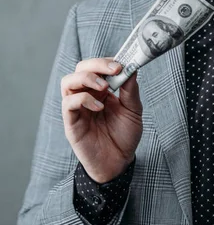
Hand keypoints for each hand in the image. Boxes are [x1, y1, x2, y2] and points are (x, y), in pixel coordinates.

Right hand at [61, 58, 141, 182]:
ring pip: (68, 81)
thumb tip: (132, 68)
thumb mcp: (133, 111)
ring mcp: (77, 108)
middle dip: (96, 64)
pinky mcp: (71, 122)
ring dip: (86, 78)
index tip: (122, 63)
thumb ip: (131, 90)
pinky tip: (99, 107)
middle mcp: (86, 95)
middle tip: (114, 70)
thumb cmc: (124, 137)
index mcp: (101, 90)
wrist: (119, 163)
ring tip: (104, 87)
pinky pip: (68, 103)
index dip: (107, 61)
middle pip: (80, 68)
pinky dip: (83, 99)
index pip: (97, 66)